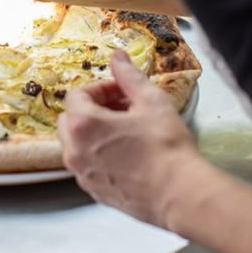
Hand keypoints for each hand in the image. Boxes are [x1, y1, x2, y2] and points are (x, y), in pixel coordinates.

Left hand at [58, 51, 202, 228]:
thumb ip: (128, 75)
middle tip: (123, 108)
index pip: (77, 94)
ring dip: (95, 132)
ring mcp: (84, 175)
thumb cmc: (166, 148)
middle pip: (71, 119)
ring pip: (77, 144)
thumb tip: (118, 57)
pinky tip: (128, 154)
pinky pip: (88, 166)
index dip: (101, 88)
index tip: (121, 91)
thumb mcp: (150, 100)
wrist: (180, 194)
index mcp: (84, 125)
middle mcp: (76, 151)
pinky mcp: (95, 192)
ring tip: (127, 131)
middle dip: (93, 108)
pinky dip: (99, 155)